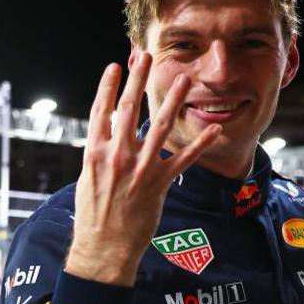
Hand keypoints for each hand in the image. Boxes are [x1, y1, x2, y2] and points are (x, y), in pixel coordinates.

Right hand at [65, 54, 221, 285]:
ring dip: (173, 101)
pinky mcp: (158, 183)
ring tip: (185, 80)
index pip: (100, 111)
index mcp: (95, 152)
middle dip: (139, 81)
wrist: (104, 246)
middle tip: (148, 57)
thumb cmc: (94, 215)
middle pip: (128, 110)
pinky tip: (214, 128)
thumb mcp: (88, 179)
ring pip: (160, 127)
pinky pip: (183, 159)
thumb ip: (100, 154)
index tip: (116, 66)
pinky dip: (201, 143)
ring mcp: (139, 169)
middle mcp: (116, 156)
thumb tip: (106, 135)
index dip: (108, 87)